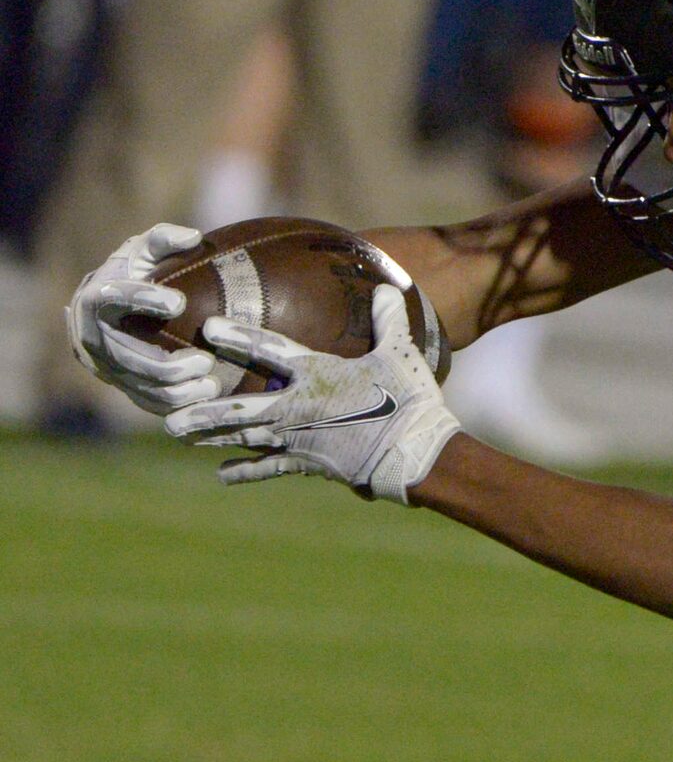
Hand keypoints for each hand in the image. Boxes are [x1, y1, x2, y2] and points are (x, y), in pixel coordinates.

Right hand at [64, 222, 222, 413]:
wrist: (118, 311)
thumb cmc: (137, 273)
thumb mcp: (145, 251)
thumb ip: (164, 239)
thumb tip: (194, 237)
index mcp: (96, 298)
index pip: (112, 297)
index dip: (143, 299)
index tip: (179, 302)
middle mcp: (94, 337)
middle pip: (128, 357)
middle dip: (168, 364)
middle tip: (206, 360)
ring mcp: (107, 366)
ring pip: (140, 386)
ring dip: (179, 389)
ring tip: (213, 382)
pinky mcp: (123, 386)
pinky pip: (150, 403)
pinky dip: (179, 404)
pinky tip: (208, 397)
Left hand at [166, 285, 461, 501]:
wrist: (414, 452)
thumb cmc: (408, 400)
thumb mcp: (401, 355)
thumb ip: (389, 321)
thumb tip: (387, 286)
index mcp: (316, 375)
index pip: (268, 351)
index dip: (239, 337)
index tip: (209, 328)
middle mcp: (296, 407)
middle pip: (238, 406)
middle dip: (202, 406)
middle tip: (168, 404)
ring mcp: (299, 439)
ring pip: (244, 436)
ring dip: (209, 435)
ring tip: (177, 433)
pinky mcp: (309, 463)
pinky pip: (270, 468)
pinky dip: (246, 471)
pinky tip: (221, 474)